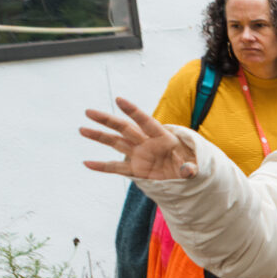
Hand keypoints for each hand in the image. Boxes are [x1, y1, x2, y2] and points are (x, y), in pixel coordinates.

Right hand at [79, 97, 196, 180]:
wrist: (186, 177)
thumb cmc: (192, 166)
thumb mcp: (195, 168)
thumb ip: (190, 168)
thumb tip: (188, 171)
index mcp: (164, 137)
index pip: (146, 121)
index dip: (133, 111)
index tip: (118, 100)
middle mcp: (148, 143)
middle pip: (125, 128)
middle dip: (107, 120)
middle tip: (89, 112)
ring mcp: (140, 155)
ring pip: (116, 143)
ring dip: (99, 136)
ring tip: (81, 129)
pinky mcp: (136, 169)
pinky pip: (116, 167)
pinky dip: (102, 166)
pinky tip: (87, 163)